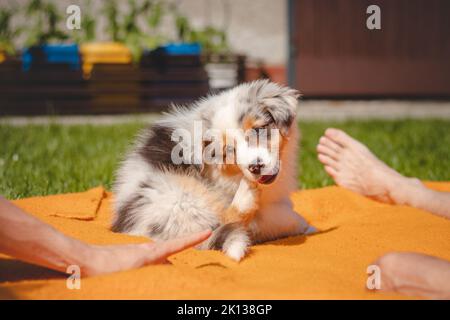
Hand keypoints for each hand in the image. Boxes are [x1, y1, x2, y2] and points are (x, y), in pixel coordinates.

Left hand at [84, 230, 211, 275]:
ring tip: (156, 281)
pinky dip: (148, 268)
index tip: (208, 230)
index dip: (194, 238)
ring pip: (156, 260)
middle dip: (173, 267)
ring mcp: (136, 250)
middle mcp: (146, 248)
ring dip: (159, 269)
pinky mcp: (127, 255)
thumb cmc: (106, 267)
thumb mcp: (134, 270)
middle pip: (167, 257)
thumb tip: (169, 266)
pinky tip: (138, 276)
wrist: (83, 259)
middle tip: (177, 279)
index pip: (178, 244)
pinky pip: (145, 261)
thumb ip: (153, 265)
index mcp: (150, 252)